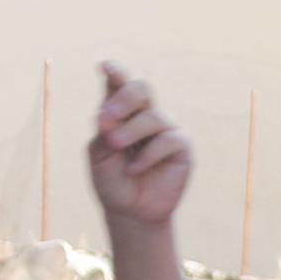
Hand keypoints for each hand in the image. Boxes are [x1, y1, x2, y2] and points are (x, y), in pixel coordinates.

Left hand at [86, 62, 194, 231]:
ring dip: (130, 130)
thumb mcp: (99, 154)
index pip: (119, 84)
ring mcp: (165, 129)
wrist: (130, 212)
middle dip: (124, 97)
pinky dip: (148, 154)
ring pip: (152, 116)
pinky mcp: (181, 147)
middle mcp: (144, 115)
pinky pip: (167, 139)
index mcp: (120, 112)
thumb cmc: (112, 180)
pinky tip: (135, 169)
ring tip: (115, 146)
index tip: (105, 67)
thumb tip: (109, 115)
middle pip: (142, 89)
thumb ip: (104, 131)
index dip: (115, 72)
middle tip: (106, 118)